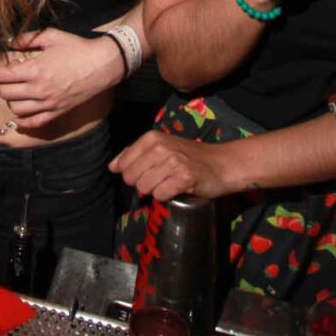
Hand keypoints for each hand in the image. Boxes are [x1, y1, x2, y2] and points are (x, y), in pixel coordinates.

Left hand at [0, 28, 124, 126]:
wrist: (102, 64)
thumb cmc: (77, 48)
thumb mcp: (51, 36)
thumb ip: (28, 39)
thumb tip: (11, 42)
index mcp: (36, 69)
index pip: (3, 76)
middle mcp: (39, 89)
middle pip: (6, 93)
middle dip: (1, 84)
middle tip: (5, 77)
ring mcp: (49, 103)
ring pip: (17, 109)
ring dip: (11, 100)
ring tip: (15, 90)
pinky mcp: (57, 111)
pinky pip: (35, 122)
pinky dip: (23, 121)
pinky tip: (19, 115)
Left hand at [110, 130, 230, 202]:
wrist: (223, 164)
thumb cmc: (191, 157)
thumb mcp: (162, 147)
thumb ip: (135, 154)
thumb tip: (112, 166)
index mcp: (152, 138)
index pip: (123, 163)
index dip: (132, 173)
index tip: (149, 171)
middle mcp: (161, 148)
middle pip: (131, 178)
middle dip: (143, 183)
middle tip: (161, 179)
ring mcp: (173, 163)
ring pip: (144, 188)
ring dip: (156, 190)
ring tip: (170, 183)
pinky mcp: (183, 178)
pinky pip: (160, 195)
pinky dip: (167, 197)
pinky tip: (178, 189)